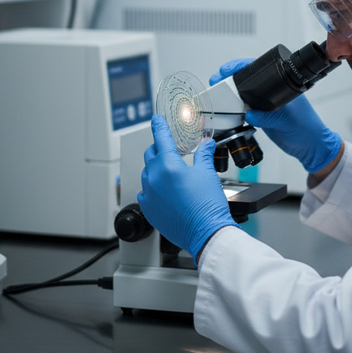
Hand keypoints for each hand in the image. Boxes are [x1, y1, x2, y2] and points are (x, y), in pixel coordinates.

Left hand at [138, 114, 236, 261]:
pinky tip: (164, 191)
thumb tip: (206, 144)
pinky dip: (152, 187)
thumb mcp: (207, 173)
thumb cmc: (207, 206)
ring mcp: (148, 194)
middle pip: (150, 154)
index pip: (160, 138)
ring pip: (147, 173)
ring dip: (156, 168)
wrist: (206, 233)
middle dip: (158, 148)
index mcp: (168, 165)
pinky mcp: (148, 209)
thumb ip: (204, 154)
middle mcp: (154, 178)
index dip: (159, 126)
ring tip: (170, 173)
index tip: (156, 119)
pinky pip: (144, 191)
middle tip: (169, 148)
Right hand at [209, 58, 341, 172]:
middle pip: (247, 80)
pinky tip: (228, 112)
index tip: (226, 70)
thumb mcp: (287, 121)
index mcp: (282, 85)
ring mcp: (266, 104)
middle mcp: (272, 92)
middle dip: (230, 79)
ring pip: (243, 94)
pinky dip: (235, 111)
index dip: (240, 66)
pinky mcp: (262, 116)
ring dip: (230, 95)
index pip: (258, 69)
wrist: (311, 148)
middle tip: (216, 81)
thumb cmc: (308, 130)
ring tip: (217, 96)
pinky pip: (244, 110)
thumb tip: (249, 114)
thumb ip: (268, 117)